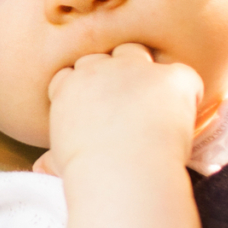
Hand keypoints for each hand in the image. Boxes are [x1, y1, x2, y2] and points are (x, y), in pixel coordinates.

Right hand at [42, 44, 202, 177]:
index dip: (82, 89)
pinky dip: (187, 95)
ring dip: (144, 72)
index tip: (94, 111)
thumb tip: (41, 168)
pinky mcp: (171, 77)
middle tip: (125, 107)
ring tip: (154, 105)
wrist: (123, 175)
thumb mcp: (61, 164)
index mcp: (67, 88)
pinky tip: (183, 120)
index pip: (70, 73)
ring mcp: (136, 69)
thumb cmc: (89, 175)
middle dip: (111, 75)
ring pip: (137, 53)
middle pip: (102, 58)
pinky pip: (184, 77)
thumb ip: (52, 158)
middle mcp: (98, 70)